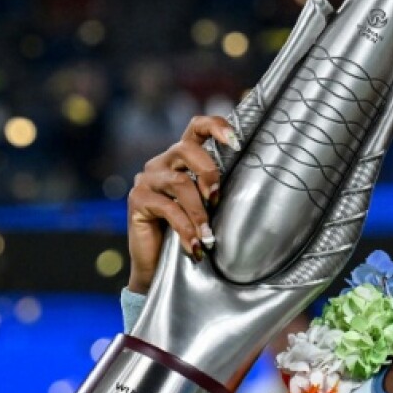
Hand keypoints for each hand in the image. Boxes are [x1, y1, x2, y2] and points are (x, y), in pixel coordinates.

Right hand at [126, 115, 238, 293]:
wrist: (159, 266)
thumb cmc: (192, 233)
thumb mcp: (210, 208)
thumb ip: (219, 191)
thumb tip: (255, 184)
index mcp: (182, 158)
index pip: (196, 127)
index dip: (216, 126)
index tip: (237, 141)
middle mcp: (162, 163)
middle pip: (186, 149)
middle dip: (208, 172)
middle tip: (217, 199)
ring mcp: (147, 180)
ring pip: (179, 182)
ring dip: (199, 212)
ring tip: (209, 236)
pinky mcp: (137, 200)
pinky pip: (167, 208)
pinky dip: (186, 229)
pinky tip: (196, 246)